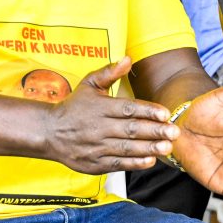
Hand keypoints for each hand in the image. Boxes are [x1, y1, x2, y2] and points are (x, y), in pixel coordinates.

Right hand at [44, 57, 178, 173]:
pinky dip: (134, 163)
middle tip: (174, 132)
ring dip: (148, 148)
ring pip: (126, 148)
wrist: (48, 132)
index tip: (165, 113)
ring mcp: (96, 147)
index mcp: (100, 107)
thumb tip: (128, 59)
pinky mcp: (94, 163)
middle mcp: (99, 127)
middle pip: (130, 129)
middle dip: (154, 131)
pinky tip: (150, 160)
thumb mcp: (88, 84)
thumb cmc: (73, 106)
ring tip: (167, 147)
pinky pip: (117, 164)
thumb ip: (109, 72)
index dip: (147, 111)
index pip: (127, 109)